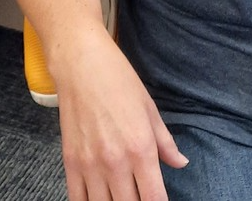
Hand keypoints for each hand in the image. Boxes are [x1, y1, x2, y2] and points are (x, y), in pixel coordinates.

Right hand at [55, 30, 188, 200]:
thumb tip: (180, 163)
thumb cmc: (119, 81)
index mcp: (141, 148)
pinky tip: (99, 197)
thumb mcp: (150, 108)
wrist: (81, 64)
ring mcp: (90, 165)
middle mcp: (116, 162)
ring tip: (121, 195)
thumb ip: (165, 142)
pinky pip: (78, 200)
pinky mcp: (70, 163)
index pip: (154, 199)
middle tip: (141, 195)